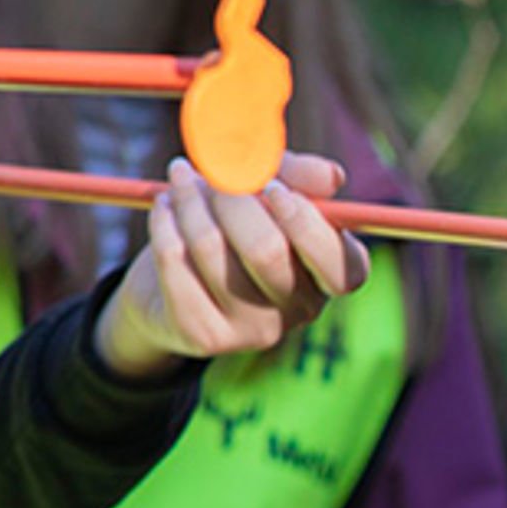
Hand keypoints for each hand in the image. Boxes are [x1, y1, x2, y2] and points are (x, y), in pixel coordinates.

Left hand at [93, 152, 370, 378]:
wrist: (168, 288)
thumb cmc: (234, 228)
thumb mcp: (269, 193)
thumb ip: (299, 176)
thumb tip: (332, 177)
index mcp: (328, 276)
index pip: (343, 266)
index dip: (304, 222)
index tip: (271, 186)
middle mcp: (299, 310)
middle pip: (266, 250)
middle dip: (230, 198)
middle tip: (207, 173)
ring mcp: (252, 331)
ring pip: (212, 249)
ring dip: (189, 202)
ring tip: (179, 182)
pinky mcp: (203, 335)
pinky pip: (175, 264)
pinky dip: (163, 225)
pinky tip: (163, 209)